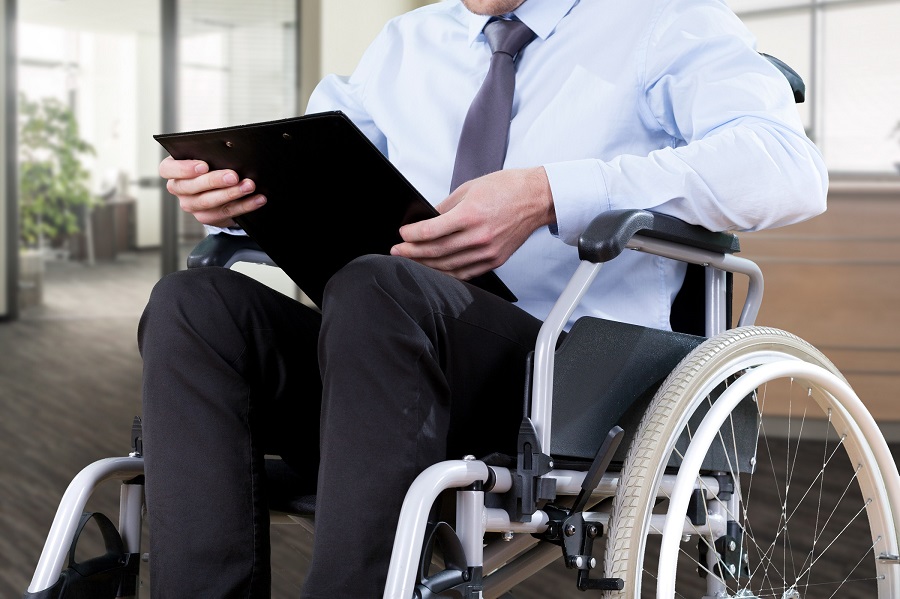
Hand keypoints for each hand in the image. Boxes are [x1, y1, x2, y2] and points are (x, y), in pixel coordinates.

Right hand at [159, 156, 266, 227]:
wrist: (216, 187)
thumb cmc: (209, 165)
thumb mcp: (205, 157)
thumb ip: (210, 155)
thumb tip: (230, 151)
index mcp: (173, 171)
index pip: (168, 169)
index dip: (184, 168)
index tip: (203, 165)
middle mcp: (179, 189)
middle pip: (192, 187)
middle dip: (215, 181)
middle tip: (233, 176)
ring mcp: (191, 205)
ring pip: (210, 201)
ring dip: (232, 193)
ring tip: (249, 186)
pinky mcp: (207, 217)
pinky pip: (226, 212)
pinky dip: (245, 205)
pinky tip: (257, 199)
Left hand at [390, 166, 554, 279]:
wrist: (537, 199)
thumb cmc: (507, 189)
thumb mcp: (469, 188)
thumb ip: (445, 207)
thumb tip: (426, 220)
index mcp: (471, 214)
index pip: (432, 230)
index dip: (412, 235)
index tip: (402, 234)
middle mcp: (479, 236)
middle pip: (436, 251)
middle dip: (412, 252)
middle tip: (397, 251)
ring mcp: (488, 251)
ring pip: (448, 266)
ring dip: (426, 265)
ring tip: (411, 261)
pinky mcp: (494, 260)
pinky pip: (465, 273)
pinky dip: (447, 273)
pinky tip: (435, 270)